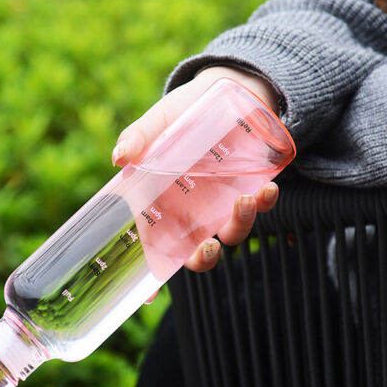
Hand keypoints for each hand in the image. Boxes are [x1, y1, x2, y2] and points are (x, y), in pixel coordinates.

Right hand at [111, 66, 279, 302]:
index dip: (149, 272)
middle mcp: (192, 210)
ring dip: (239, 226)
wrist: (227, 91)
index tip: (146, 295)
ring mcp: (221, 203)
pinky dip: (264, 204)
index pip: (152, 242)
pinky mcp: (248, 189)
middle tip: (206, 248)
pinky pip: (257, 207)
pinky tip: (266, 189)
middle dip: (201, 258)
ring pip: (230, 234)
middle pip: (194, 251)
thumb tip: (119, 157)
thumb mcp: (160, 120)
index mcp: (162, 201)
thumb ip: (139, 136)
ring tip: (245, 201)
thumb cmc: (184, 110)